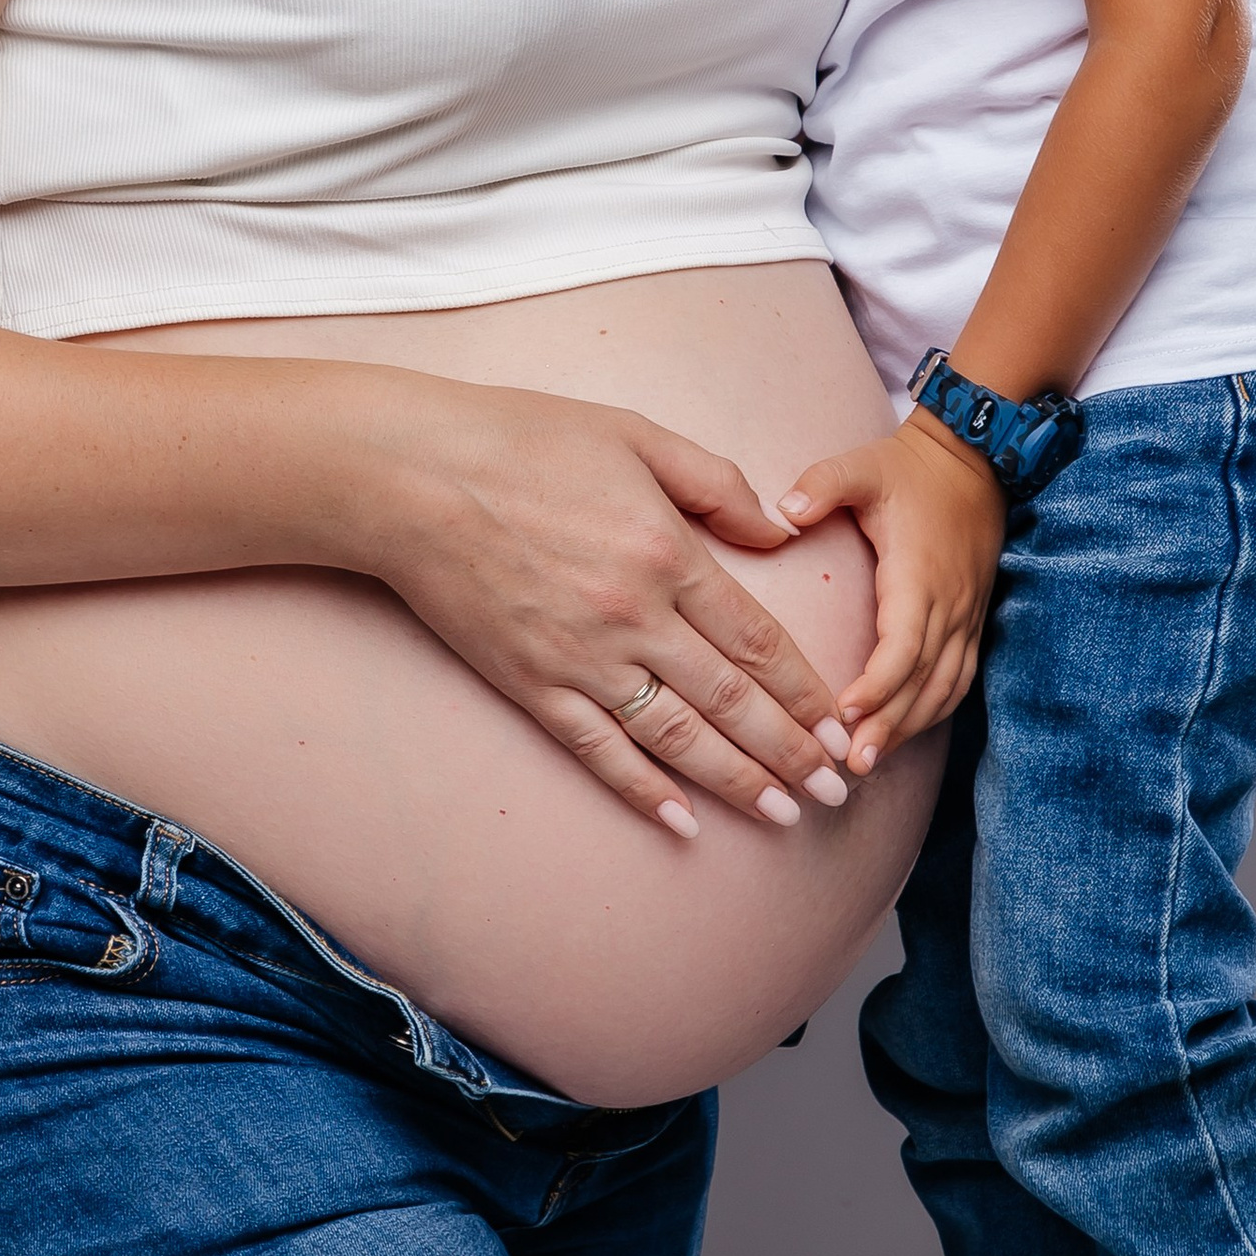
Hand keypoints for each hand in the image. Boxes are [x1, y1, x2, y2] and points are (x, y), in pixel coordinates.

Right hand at [365, 377, 855, 838]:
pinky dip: (642, 790)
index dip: (808, 694)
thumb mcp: (636, 434)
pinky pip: (598, 751)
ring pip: (676, 738)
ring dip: (736, 781)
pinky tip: (681, 821)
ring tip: (783, 815)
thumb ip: (716, 482)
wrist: (411, 477)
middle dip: (792, 751)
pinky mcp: (530, 684)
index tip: (845, 727)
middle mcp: (633, 617)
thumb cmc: (523, 440)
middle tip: (835, 792)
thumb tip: (781, 527)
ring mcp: (579, 658)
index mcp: (666, 553)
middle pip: (731, 701)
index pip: (758, 641)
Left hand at [776, 413, 1005, 772]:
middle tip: (850, 765)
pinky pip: (958, 680)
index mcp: (918, 572)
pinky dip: (932, 712)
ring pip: (944, 687)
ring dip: (910, 727)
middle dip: (889, 725)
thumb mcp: (862, 465)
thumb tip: (785, 514)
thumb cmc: (908, 469)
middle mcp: (948, 603)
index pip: (904, 642)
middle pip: (922, 680)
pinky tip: (902, 735)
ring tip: (868, 762)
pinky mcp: (971, 622)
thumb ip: (823, 484)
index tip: (845, 712)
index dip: (879, 683)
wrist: (973, 460)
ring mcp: (965, 616)